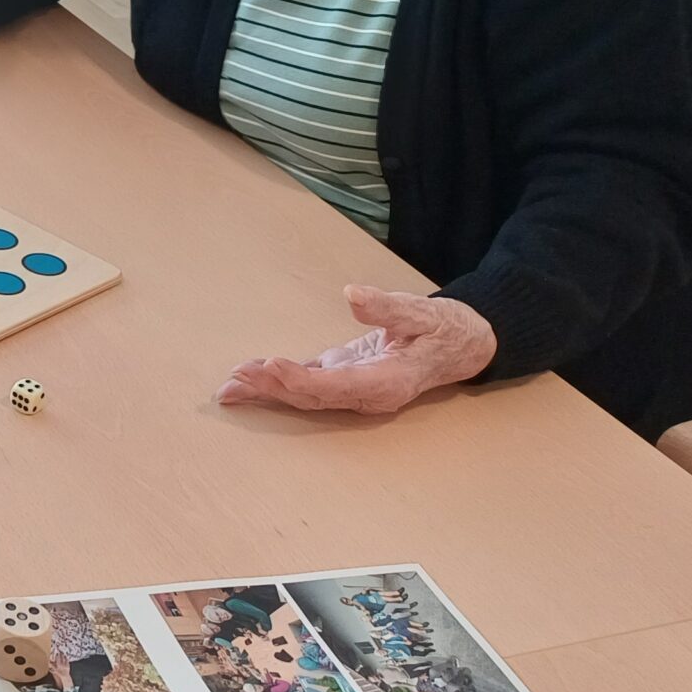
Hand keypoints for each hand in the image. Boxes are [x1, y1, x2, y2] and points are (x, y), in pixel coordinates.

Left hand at [217, 285, 495, 415]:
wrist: (460, 346)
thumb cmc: (443, 329)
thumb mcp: (422, 313)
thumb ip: (388, 308)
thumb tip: (353, 295)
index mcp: (387, 382)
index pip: (336, 385)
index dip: (301, 380)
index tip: (272, 367)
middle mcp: (367, 395)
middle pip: (314, 397)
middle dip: (274, 389)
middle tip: (236, 380)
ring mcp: (354, 390)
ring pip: (306, 396)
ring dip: (269, 391)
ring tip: (231, 388)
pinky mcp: (344, 377)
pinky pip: (307, 384)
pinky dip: (278, 382)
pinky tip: (250, 379)